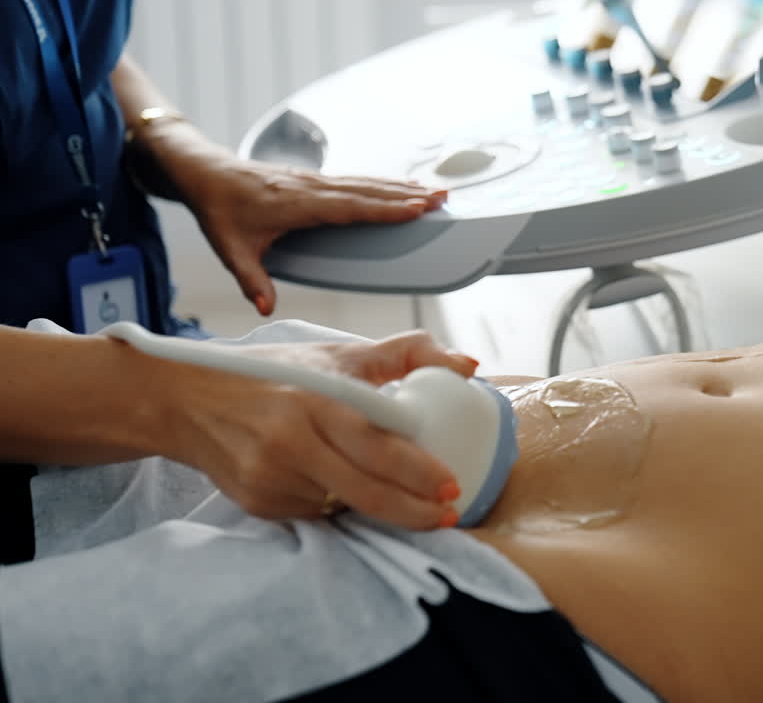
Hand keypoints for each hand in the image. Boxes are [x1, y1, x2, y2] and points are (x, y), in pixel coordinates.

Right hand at [161, 332, 478, 527]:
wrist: (187, 402)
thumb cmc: (273, 375)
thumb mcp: (334, 354)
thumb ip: (405, 354)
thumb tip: (469, 365)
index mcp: (315, 400)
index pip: (377, 445)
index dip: (418, 472)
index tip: (451, 487)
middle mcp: (290, 442)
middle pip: (366, 491)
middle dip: (414, 511)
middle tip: (447, 515)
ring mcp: (270, 478)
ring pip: (343, 505)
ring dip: (378, 508)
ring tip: (403, 500)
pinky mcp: (257, 503)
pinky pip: (315, 514)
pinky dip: (337, 505)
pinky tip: (340, 488)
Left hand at [182, 155, 446, 315]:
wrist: (204, 171)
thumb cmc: (218, 209)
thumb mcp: (230, 250)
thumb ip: (252, 280)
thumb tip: (266, 309)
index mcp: (297, 204)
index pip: (350, 207)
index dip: (385, 208)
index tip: (416, 209)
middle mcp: (311, 188)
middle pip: (368, 190)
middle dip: (407, 194)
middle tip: (441, 198)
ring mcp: (314, 180)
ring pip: (365, 183)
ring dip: (401, 187)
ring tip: (433, 191)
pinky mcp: (314, 180)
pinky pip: (356, 181)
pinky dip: (383, 184)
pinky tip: (399, 187)